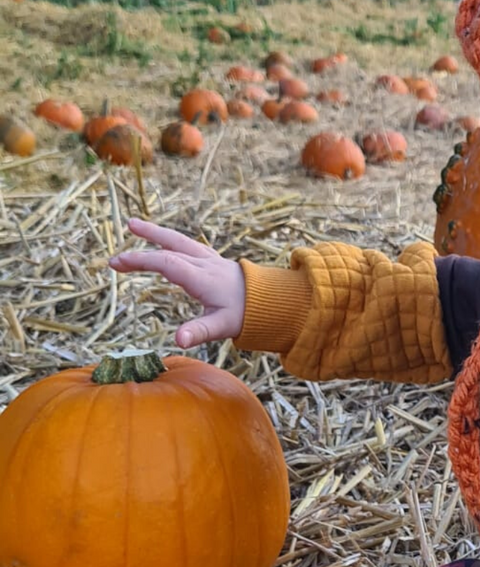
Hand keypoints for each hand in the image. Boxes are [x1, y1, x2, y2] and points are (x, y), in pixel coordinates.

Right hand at [109, 218, 245, 347]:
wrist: (275, 302)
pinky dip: (172, 241)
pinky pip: (189, 246)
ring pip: (180, 241)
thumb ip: (199, 332)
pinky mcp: (215, 261)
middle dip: (145, 242)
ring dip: (157, 233)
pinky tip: (165, 242)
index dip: (141, 260)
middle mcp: (204, 264)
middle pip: (171, 245)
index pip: (166, 263)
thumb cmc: (248, 314)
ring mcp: (211, 260)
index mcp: (202, 277)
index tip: (117, 263)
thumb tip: (179, 341)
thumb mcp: (222, 326)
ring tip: (134, 225)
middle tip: (121, 238)